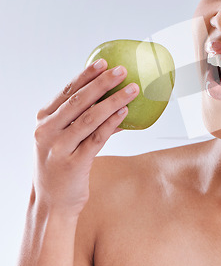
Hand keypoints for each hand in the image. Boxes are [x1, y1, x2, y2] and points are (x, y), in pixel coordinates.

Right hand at [32, 59, 139, 217]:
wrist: (51, 202)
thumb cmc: (62, 165)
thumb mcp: (64, 139)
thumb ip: (82, 119)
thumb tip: (116, 101)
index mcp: (44, 120)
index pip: (66, 91)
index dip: (86, 75)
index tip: (103, 62)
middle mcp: (47, 132)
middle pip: (78, 101)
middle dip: (102, 83)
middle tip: (122, 70)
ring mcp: (58, 148)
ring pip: (89, 118)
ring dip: (113, 101)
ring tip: (132, 90)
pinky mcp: (73, 164)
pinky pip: (97, 138)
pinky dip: (112, 124)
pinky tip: (125, 113)